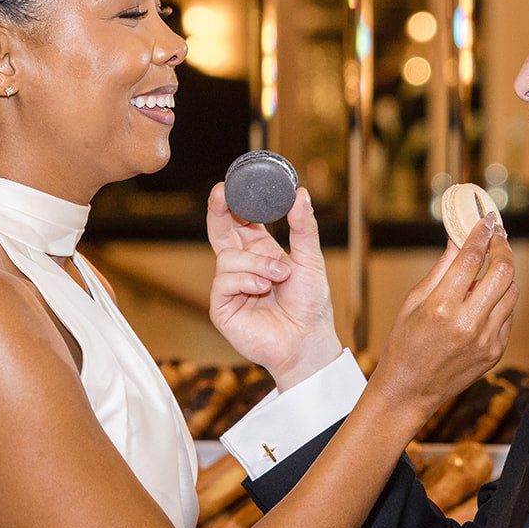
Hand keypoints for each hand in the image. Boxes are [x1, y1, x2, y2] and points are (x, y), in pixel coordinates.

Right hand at [207, 183, 340, 389]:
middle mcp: (242, 267)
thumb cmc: (309, 304)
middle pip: (220, 232)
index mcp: (261, 252)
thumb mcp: (310, 260)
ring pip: (227, 258)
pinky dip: (246, 281)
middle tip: (221, 194)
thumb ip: (303, 228)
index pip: (240, 222)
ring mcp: (229, 287)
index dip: (233, 204)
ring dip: (256, 264)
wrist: (307, 341)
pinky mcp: (221, 307)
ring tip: (279, 277)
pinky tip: (263, 290)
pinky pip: (223, 281)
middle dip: (218, 211)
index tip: (229, 186)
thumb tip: (301, 194)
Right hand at [370, 215, 516, 424]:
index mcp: (441, 308)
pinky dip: (500, 300)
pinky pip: (507, 315)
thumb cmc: (404, 344)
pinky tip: (485, 298)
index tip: (486, 219)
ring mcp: (485, 340)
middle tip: (497, 237)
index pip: (471, 258)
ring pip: (511, 292)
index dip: (481, 234)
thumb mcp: (414, 301)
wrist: (409, 390)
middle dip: (503, 248)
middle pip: (502, 272)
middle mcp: (467, 324)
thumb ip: (442, 268)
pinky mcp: (495, 352)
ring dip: (504, 273)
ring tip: (490, 265)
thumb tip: (458, 237)